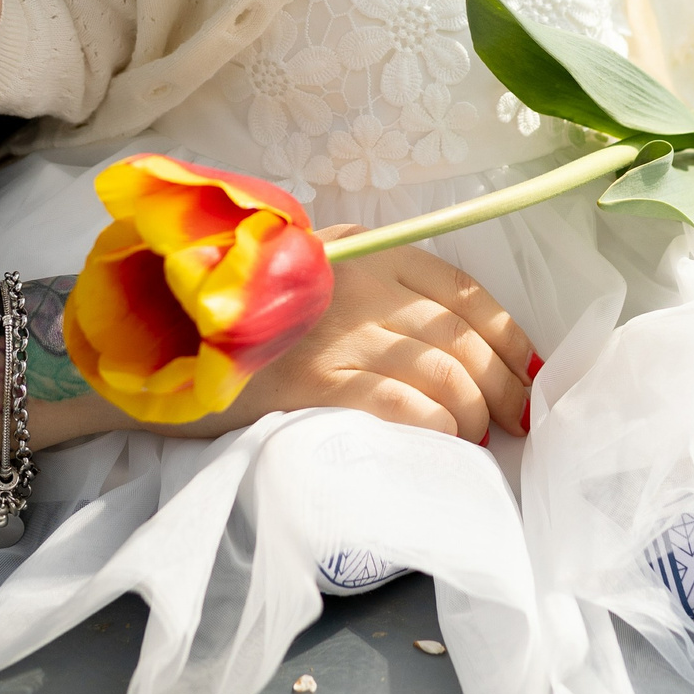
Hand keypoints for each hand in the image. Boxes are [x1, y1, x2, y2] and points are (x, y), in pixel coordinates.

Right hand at [185, 232, 535, 443]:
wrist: (166, 335)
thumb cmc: (253, 316)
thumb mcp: (322, 275)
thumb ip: (382, 293)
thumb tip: (462, 351)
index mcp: (369, 251)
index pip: (464, 293)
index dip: (509, 338)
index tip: (527, 374)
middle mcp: (360, 285)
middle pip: (461, 338)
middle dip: (502, 386)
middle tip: (512, 421)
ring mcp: (337, 332)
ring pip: (442, 374)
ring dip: (471, 414)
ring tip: (472, 438)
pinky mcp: (314, 381)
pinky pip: (401, 405)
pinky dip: (435, 426)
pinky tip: (443, 442)